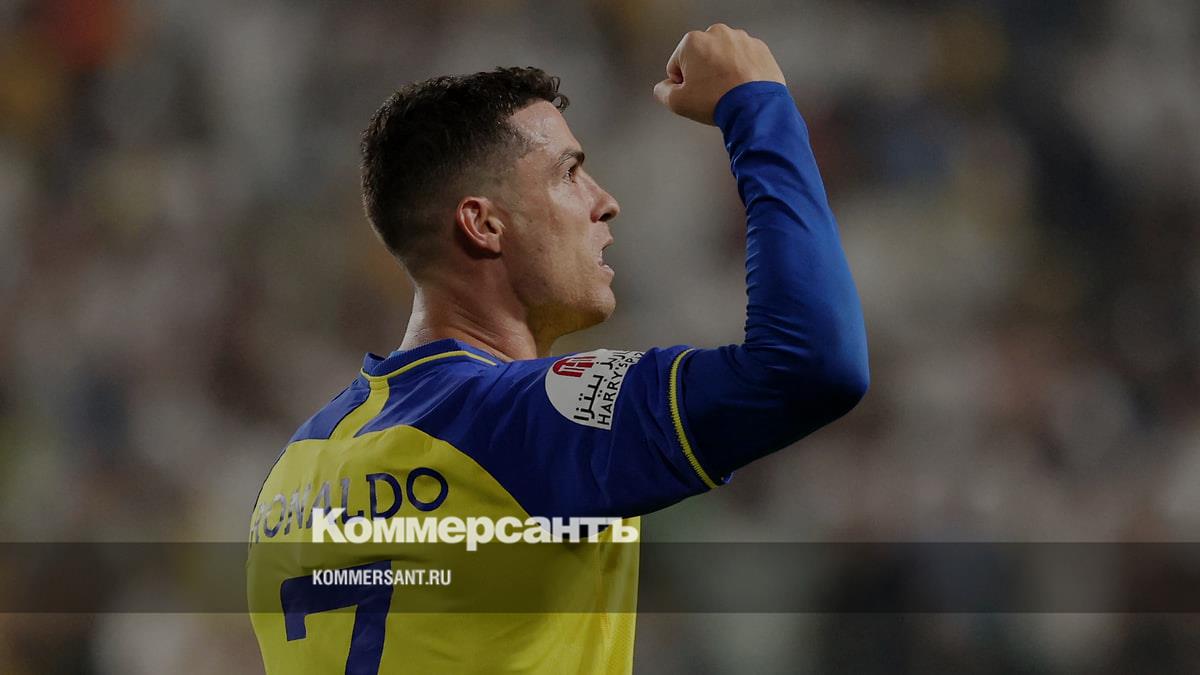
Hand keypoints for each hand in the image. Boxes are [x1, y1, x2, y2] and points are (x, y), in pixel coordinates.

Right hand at [653, 24, 785, 125]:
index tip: (693, 94)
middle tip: (710, 94)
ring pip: (724, 58)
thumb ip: (662, 92)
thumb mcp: (677, 103)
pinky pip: (745, 60)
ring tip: (728, 92)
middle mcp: (717, 34)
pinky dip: (743, 72)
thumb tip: (664, 88)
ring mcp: (741, 39)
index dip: (682, 84)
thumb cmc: (720, 101)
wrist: (756, 107)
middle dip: (703, 74)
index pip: (676, 65)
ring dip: (723, 72)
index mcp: (693, 42)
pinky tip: (742, 88)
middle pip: (701, 58)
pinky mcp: (760, 49)